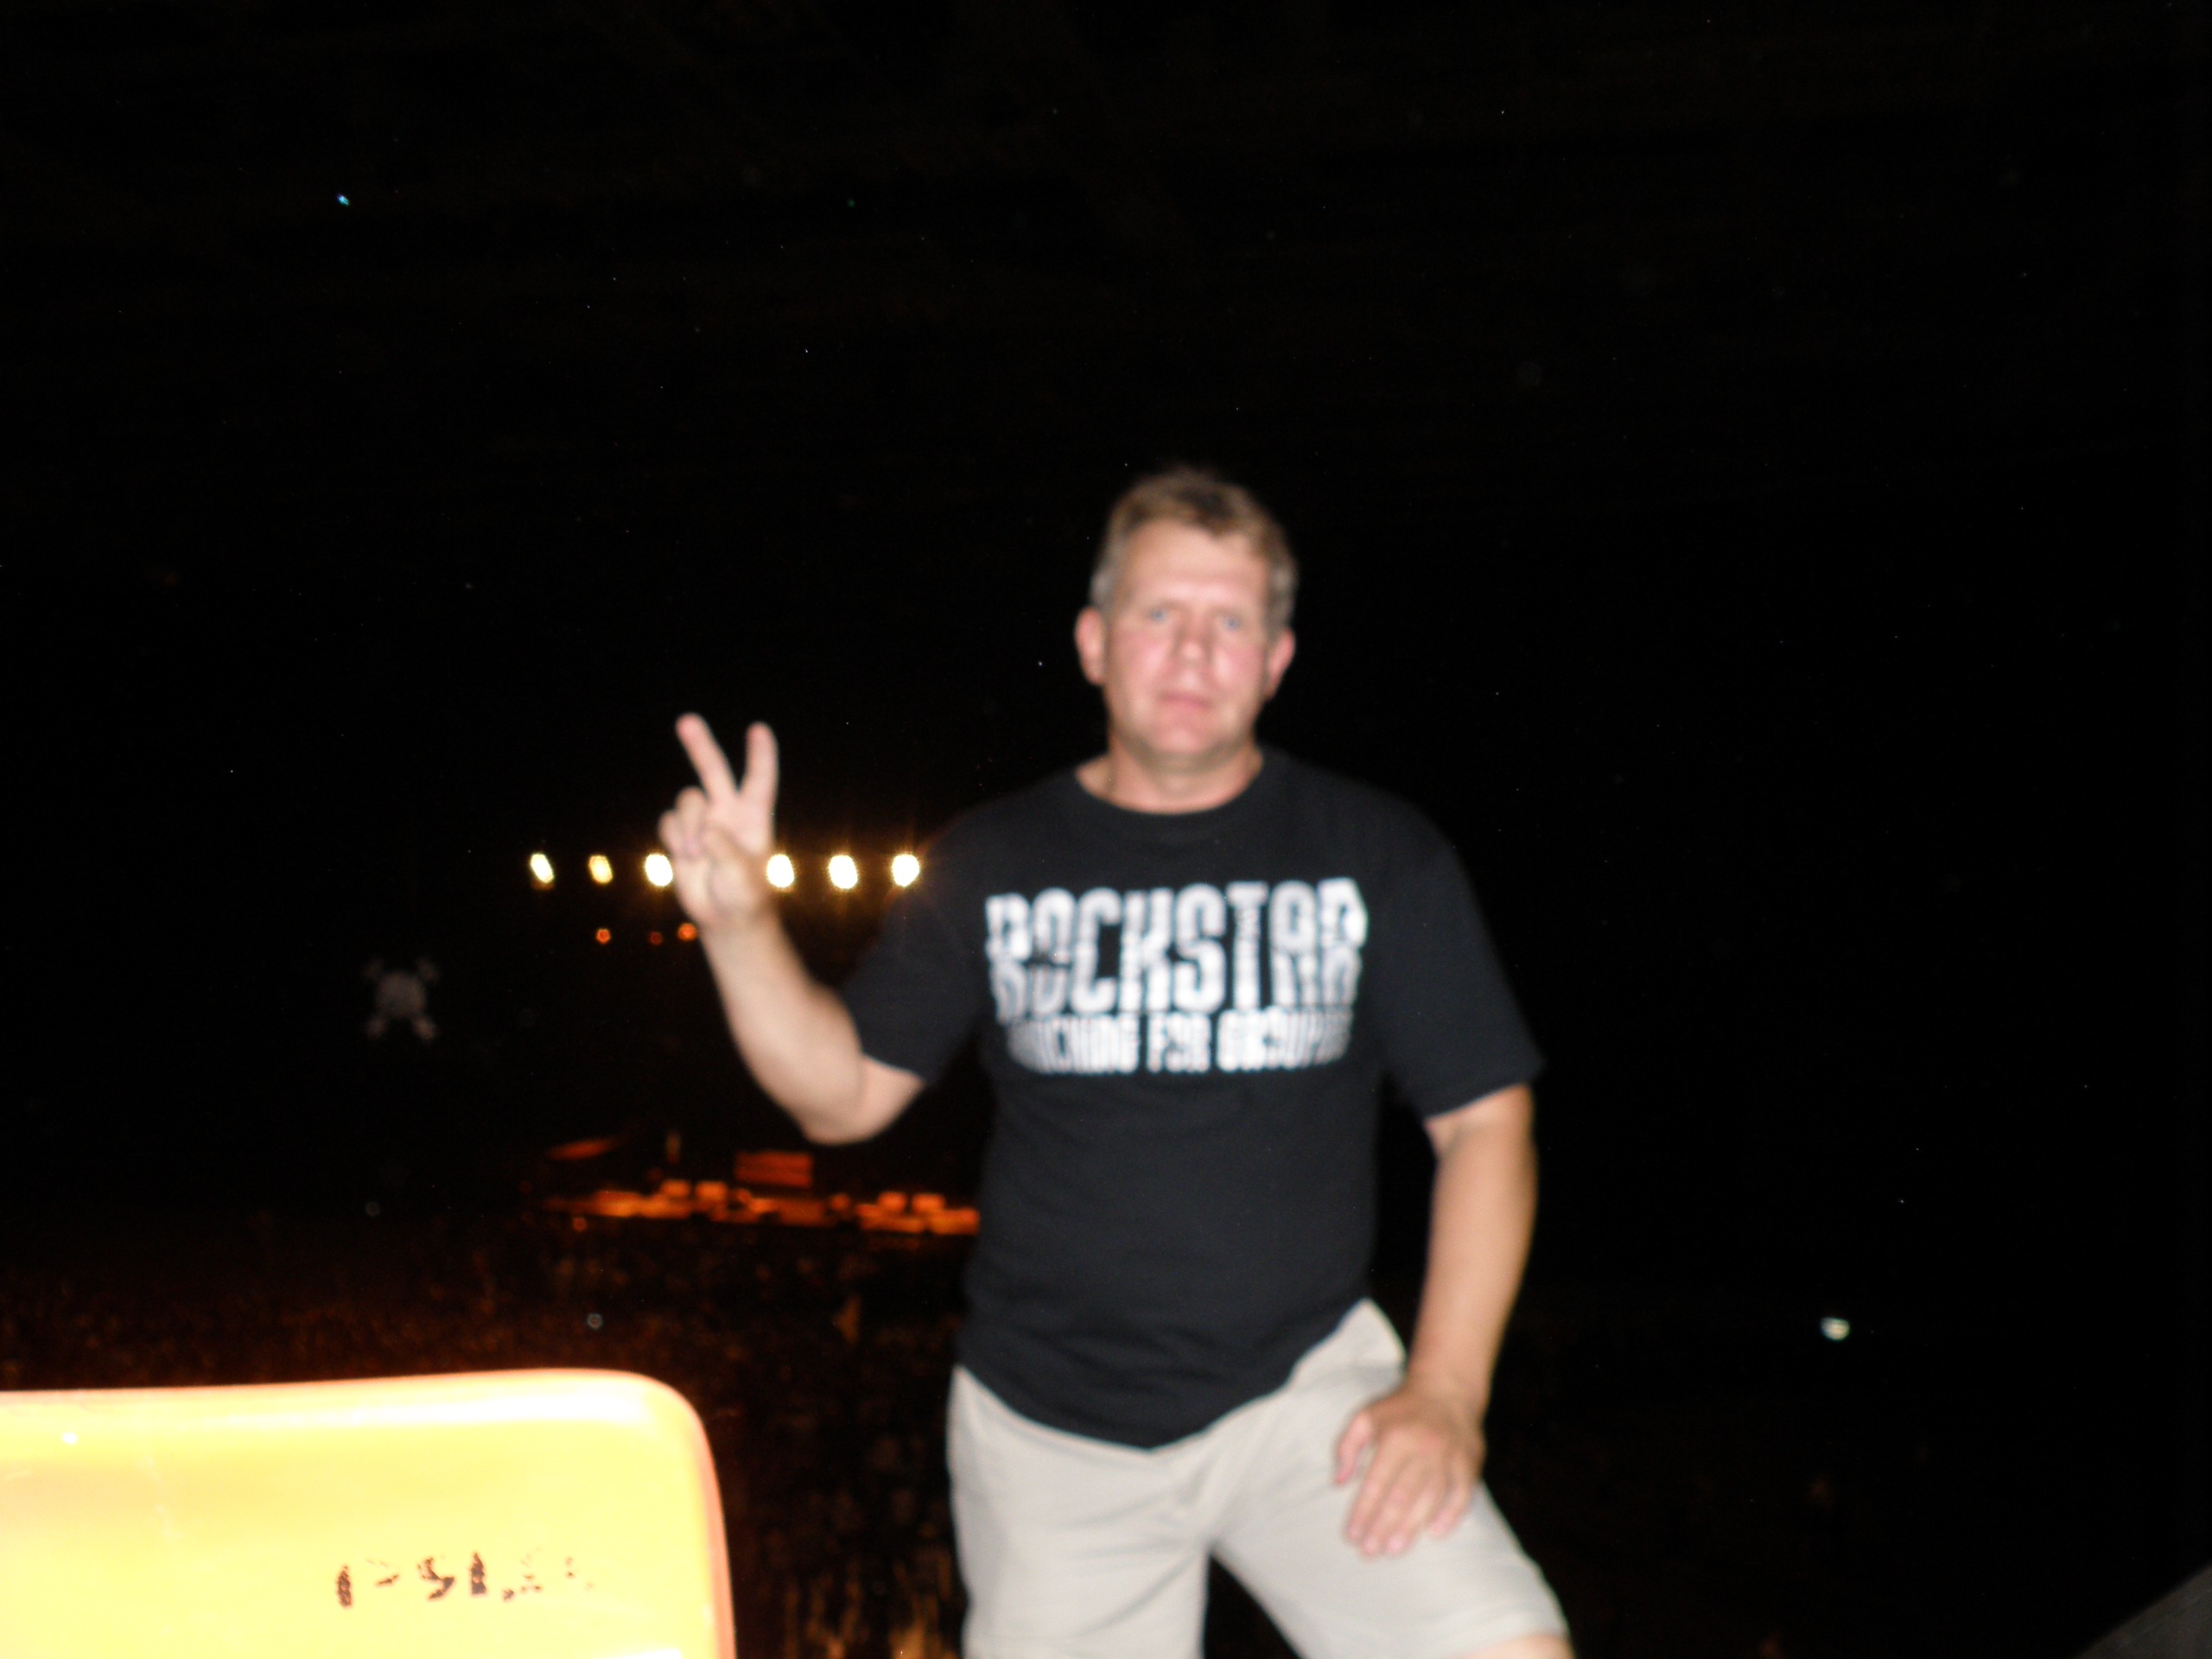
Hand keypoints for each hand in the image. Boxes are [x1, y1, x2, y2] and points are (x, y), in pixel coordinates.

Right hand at [659, 714, 779, 932]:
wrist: (725, 918)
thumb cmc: (745, 896)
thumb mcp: (743, 877)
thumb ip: (727, 852)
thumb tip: (705, 832)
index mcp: (754, 817)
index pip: (759, 780)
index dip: (760, 755)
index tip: (759, 729)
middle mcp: (728, 813)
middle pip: (713, 771)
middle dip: (699, 745)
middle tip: (686, 720)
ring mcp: (703, 822)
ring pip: (686, 801)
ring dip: (687, 826)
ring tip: (695, 855)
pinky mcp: (681, 835)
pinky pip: (669, 821)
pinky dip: (673, 838)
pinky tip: (684, 857)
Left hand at [1333, 1379, 1484, 1556]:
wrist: (1447, 1389)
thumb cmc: (1400, 1408)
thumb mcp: (1366, 1416)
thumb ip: (1347, 1446)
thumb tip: (1337, 1482)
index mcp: (1395, 1438)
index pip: (1376, 1483)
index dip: (1362, 1512)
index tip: (1351, 1535)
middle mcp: (1423, 1449)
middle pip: (1401, 1496)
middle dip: (1382, 1527)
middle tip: (1369, 1552)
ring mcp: (1449, 1457)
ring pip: (1429, 1500)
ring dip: (1410, 1528)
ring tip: (1393, 1550)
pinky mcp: (1469, 1463)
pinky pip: (1462, 1495)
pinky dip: (1451, 1516)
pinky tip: (1436, 1534)